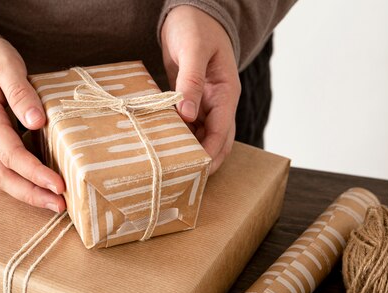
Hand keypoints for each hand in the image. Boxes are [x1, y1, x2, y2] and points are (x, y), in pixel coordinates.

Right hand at [0, 38, 65, 211]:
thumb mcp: (5, 64)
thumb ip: (20, 92)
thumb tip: (37, 121)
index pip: (10, 153)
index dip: (35, 172)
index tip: (59, 184)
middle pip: (2, 176)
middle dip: (32, 193)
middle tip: (60, 204)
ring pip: (1, 178)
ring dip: (28, 194)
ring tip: (56, 204)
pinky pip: (5, 170)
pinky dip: (24, 183)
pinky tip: (45, 188)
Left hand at [161, 5, 240, 173]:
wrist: (190, 13)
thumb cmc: (196, 26)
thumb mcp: (194, 50)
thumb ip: (191, 81)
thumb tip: (188, 115)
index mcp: (226, 93)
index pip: (222, 132)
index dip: (211, 153)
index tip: (196, 170)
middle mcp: (217, 104)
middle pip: (215, 142)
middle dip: (203, 162)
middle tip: (181, 180)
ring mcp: (204, 105)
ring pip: (200, 137)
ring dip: (188, 152)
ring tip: (170, 170)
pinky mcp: (189, 103)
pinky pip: (186, 127)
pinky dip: (177, 138)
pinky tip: (161, 148)